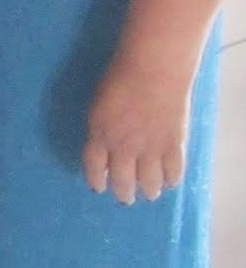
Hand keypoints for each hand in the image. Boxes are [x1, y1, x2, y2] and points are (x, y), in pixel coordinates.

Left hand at [82, 55, 189, 202]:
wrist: (152, 69)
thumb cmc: (119, 77)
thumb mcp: (99, 104)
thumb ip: (101, 127)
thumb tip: (105, 145)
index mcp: (100, 134)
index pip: (93, 168)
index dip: (96, 180)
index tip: (98, 187)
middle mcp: (123, 147)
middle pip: (122, 182)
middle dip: (123, 194)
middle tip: (125, 198)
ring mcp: (150, 149)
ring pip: (149, 184)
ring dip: (148, 191)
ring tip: (149, 192)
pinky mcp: (174, 146)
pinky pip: (173, 174)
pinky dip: (171, 181)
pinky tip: (169, 181)